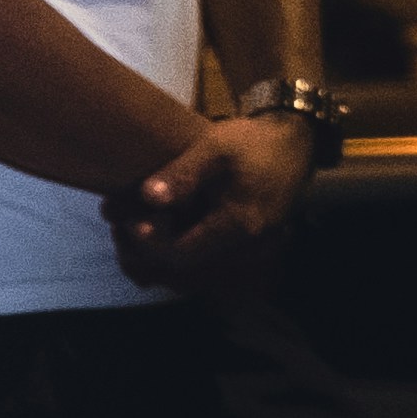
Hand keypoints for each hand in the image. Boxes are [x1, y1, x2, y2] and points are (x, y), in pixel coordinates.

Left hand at [107, 112, 316, 287]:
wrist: (293, 144)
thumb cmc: (253, 143)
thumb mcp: (216, 147)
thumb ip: (183, 173)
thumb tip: (148, 197)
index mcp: (238, 227)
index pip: (182, 254)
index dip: (149, 243)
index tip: (129, 219)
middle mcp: (244, 250)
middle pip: (184, 271)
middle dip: (148, 254)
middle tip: (123, 226)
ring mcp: (246, 253)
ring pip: (193, 274)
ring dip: (161, 259)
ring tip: (135, 232)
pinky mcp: (244, 250)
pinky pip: (205, 268)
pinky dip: (178, 259)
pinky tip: (162, 238)